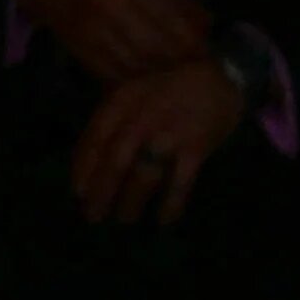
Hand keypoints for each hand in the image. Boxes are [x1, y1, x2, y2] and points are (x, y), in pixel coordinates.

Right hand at [22, 0, 211, 81]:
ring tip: (176, 79)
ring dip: (161, 77)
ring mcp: (94, 34)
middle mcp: (111, 9)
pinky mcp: (82, 52)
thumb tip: (210, 25)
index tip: (209, 53)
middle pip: (158, 50)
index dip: (194, 44)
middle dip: (181, 64)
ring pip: (138, 67)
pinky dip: (137, 81)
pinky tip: (150, 81)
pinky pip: (116, 76)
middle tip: (197, 72)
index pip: (173, 23)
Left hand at [72, 58, 244, 225]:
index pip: (94, 139)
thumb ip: (115, 119)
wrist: (221, 79)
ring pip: (144, 175)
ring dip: (132, 201)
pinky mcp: (196, 148)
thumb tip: (93, 162)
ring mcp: (170, 134)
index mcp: (123, 101)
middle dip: (102, 192)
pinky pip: (179, 183)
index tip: (78, 192)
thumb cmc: (172, 88)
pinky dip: (171, 204)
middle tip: (94, 215)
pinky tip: (164, 219)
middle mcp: (143, 118)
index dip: (83, 169)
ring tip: (125, 218)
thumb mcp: (135, 92)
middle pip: (115, 162)